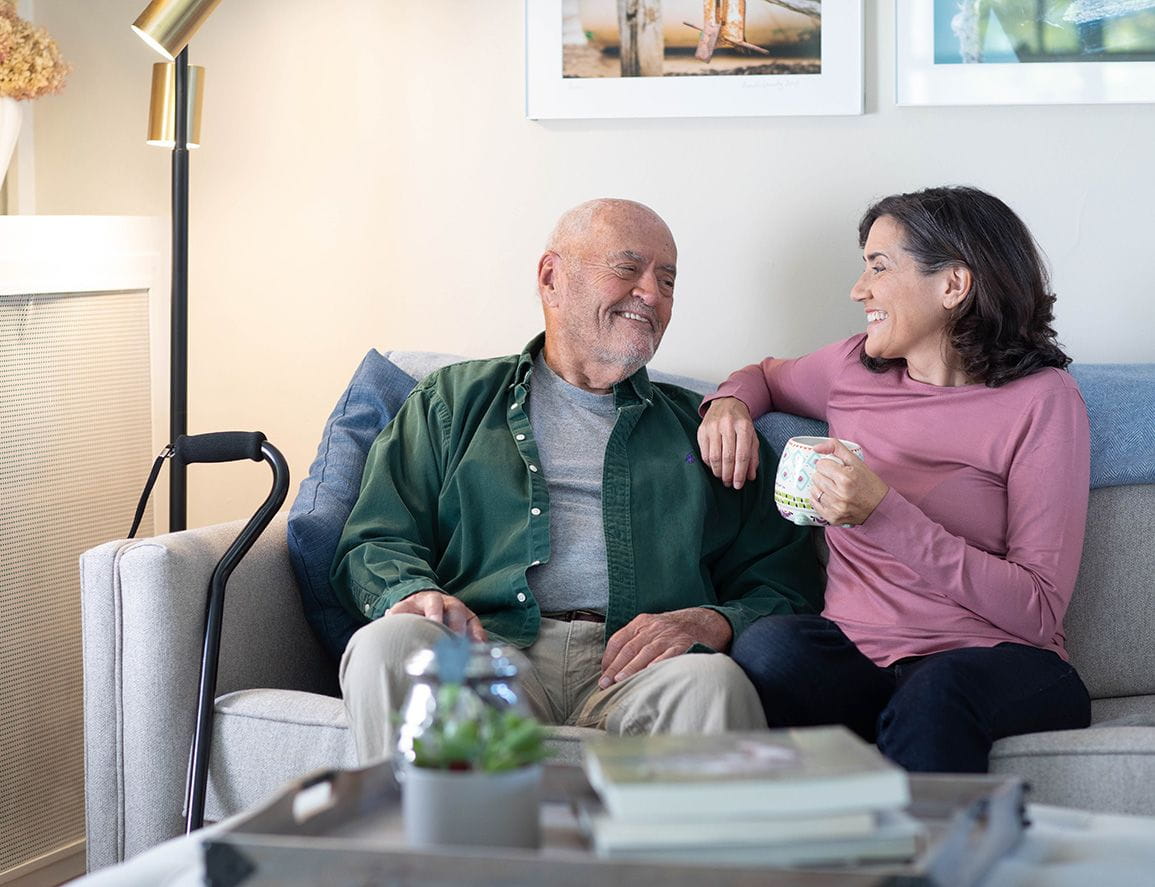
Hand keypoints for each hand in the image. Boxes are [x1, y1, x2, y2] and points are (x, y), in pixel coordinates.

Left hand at [387, 590, 486, 641]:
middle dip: (455, 625)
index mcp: (429, 599)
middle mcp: (448, 603)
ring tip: (466, 649)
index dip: (435, 614)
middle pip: (455, 610)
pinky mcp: (469, 620)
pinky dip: (479, 638)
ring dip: (468, 633)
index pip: (434, 604)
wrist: (422, 604)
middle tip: (453, 641)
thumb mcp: (401, 612)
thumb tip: (384, 631)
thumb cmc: (411, 612)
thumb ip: (395, 618)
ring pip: (468, 619)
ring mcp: (460, 611)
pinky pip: (477, 628)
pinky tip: (478, 649)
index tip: (434, 625)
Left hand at [599, 608, 732, 688]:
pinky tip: (649, 673)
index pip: (618, 640)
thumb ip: (632, 642)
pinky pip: (668, 655)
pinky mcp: (682, 644)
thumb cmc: (668, 631)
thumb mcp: (649, 628)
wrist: (700, 621)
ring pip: (646, 653)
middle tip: (606, 683)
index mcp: (641, 623)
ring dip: (631, 668)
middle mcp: (652, 628)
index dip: (609, 658)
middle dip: (616, 667)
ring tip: (620, 681)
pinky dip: (658, 664)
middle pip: (629, 648)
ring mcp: (668, 636)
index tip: (603, 675)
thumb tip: (611, 667)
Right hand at [698, 397, 758, 488]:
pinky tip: (715, 467)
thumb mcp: (752, 437)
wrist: (726, 403)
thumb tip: (750, 477)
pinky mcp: (701, 430)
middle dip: (728, 475)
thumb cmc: (741, 423)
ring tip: (722, 477)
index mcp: (744, 427)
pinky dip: (710, 465)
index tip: (738, 485)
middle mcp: (727, 425)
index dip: (740, 473)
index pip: (742, 455)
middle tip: (729, 484)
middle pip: (727, 457)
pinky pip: (704, 453)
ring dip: (718, 472)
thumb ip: (753, 457)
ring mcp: (713, 427)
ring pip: (714, 457)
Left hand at [810, 439, 887, 526]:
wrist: (880, 508)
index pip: (821, 465)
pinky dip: (819, 499)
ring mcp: (836, 508)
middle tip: (835, 478)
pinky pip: (815, 504)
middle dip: (823, 475)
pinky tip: (830, 497)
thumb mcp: (857, 462)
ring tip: (833, 487)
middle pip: (816, 477)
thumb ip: (836, 448)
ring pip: (814, 491)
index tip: (835, 468)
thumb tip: (816, 448)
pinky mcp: (833, 518)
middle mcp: (840, 494)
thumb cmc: (869, 484)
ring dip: (820, 487)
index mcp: (846, 478)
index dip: (827, 464)